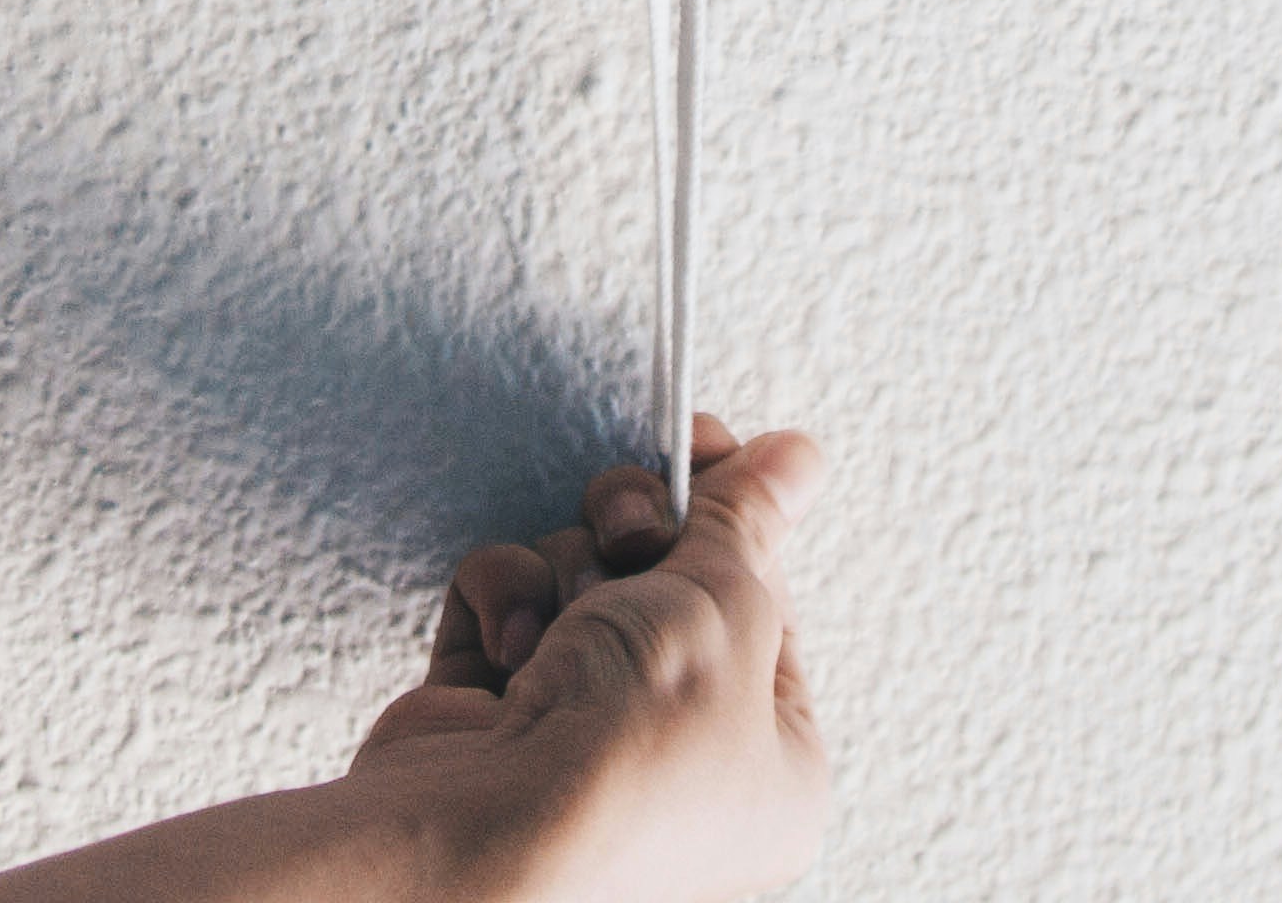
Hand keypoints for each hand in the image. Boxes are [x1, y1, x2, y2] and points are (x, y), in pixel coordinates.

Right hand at [351, 418, 830, 902]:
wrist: (485, 832)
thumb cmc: (636, 749)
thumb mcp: (728, 606)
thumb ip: (750, 520)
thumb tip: (796, 457)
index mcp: (774, 763)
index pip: (764, 599)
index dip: (734, 517)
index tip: (707, 448)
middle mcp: (680, 758)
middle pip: (669, 578)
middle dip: (642, 535)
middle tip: (634, 529)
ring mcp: (579, 738)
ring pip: (584, 575)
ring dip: (573, 567)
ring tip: (569, 609)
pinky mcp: (491, 714)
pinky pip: (511, 600)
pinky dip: (508, 597)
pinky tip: (512, 640)